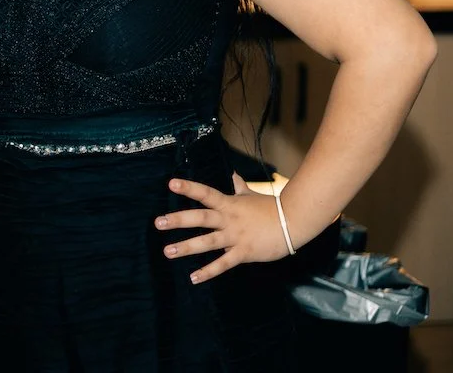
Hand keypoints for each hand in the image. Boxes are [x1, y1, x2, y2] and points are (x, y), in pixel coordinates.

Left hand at [155, 173, 292, 283]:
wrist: (293, 222)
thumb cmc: (271, 208)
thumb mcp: (252, 195)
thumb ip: (239, 187)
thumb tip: (233, 175)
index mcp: (229, 204)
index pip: (205, 193)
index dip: (189, 188)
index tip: (171, 184)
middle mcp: (228, 220)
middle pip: (200, 218)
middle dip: (178, 220)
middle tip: (158, 222)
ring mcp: (235, 237)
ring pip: (207, 242)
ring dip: (186, 247)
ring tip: (168, 251)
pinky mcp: (243, 253)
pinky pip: (223, 264)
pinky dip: (208, 272)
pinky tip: (193, 277)